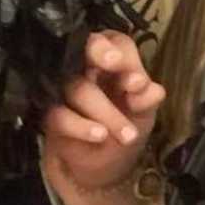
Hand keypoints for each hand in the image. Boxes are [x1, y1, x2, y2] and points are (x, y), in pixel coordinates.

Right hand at [43, 31, 164, 204]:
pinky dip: (82, 127)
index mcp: (113, 55)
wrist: (100, 161)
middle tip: (115, 62)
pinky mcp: (50, 115)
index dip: (128, 59)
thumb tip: (153, 91)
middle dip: (100, 51)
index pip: (118, 43)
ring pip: (79, 88)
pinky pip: (61, 116)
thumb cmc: (124, 121)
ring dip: (106, 112)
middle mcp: (86, 63)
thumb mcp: (142, 111)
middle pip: (89, 47)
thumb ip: (147, 99)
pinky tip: (100, 135)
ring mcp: (64, 88)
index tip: (138, 82)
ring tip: (128, 134)